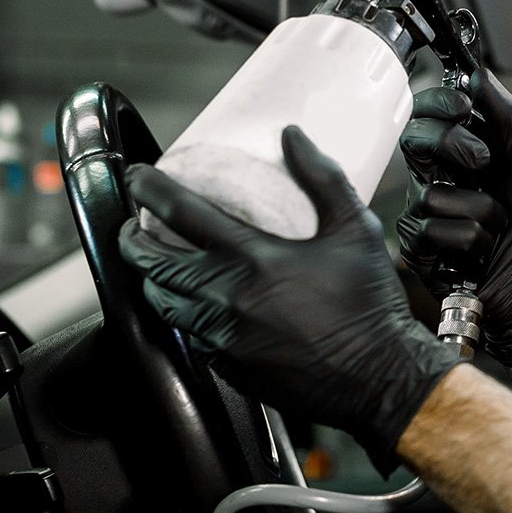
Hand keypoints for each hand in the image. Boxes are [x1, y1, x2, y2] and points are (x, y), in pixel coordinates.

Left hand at [118, 126, 460, 474]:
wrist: (378, 375)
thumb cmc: (369, 302)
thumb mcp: (355, 229)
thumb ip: (321, 178)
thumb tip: (292, 137)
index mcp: (255, 259)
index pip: (182, 215)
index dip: (151, 190)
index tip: (138, 177)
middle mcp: (228, 299)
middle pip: (154, 265)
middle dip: (133, 240)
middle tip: (133, 223)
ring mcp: (224, 338)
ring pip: (164, 304)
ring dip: (152, 278)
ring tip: (157, 262)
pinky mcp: (230, 366)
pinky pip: (191, 335)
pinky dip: (185, 314)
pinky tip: (198, 304)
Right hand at [398, 70, 511, 366]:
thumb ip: (509, 119)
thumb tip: (479, 73)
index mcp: (461, 155)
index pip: (429, 114)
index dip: (439, 103)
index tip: (463, 105)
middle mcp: (436, 179)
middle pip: (415, 140)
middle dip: (453, 146)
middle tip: (483, 162)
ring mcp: (424, 213)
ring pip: (435, 193)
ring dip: (482, 213)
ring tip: (497, 231)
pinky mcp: (417, 248)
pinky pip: (437, 230)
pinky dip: (472, 242)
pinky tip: (480, 255)